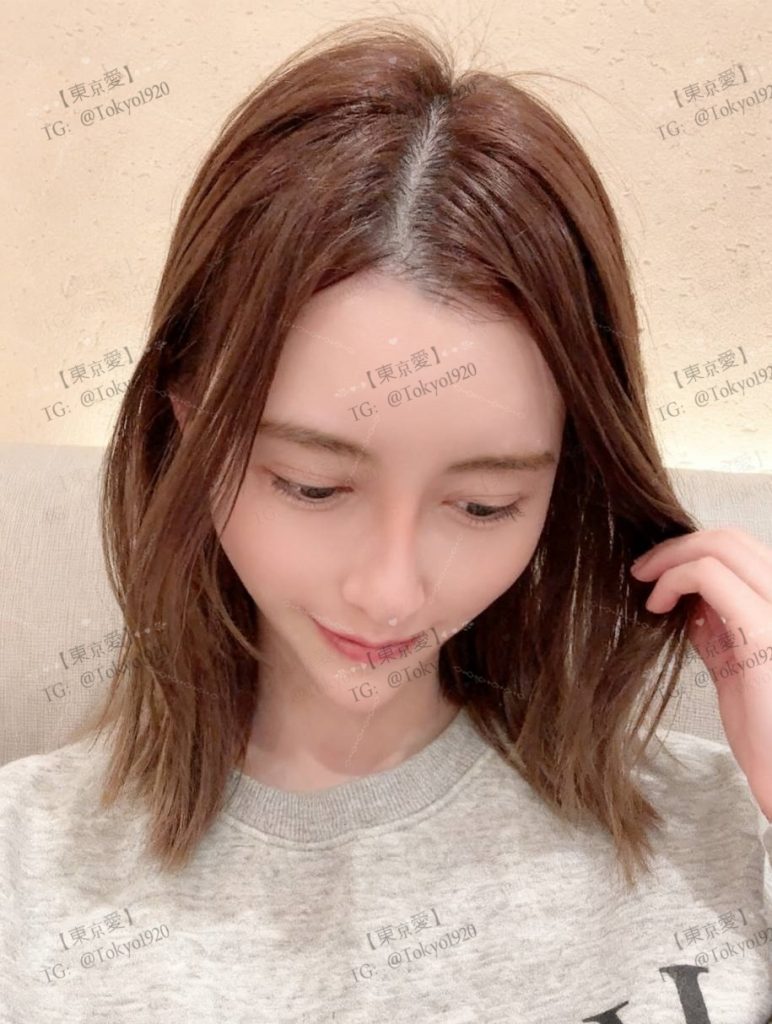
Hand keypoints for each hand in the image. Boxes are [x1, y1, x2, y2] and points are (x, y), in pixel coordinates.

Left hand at [630, 527, 771, 818]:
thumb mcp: (736, 664)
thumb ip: (718, 626)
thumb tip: (685, 598)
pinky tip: (657, 606)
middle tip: (642, 571)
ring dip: (671, 557)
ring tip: (645, 586)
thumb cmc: (765, 731)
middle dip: (677, 546)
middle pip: (732, 538)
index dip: (694, 549)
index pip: (742, 548)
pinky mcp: (766, 629)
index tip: (658, 571)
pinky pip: (710, 575)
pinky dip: (673, 578)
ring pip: (722, 544)